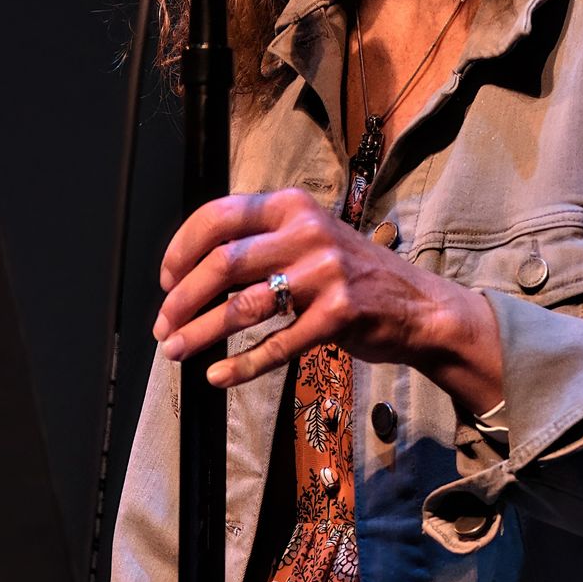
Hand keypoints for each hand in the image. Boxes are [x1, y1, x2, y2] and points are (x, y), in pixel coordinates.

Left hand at [153, 188, 501, 412]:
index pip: (219, 216)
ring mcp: (325, 273)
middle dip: (182, 298)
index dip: (181, 249)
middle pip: (222, 262)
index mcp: (293, 205)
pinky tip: (218, 376)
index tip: (165, 279)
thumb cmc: (352, 273)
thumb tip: (191, 270)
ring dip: (200, 332)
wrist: (419, 306)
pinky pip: (276, 345)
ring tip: (176, 350)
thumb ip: (261, 241)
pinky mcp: (338, 315)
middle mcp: (307, 232)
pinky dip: (241, 365)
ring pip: (242, 306)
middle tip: (163, 325)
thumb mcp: (309, 238)